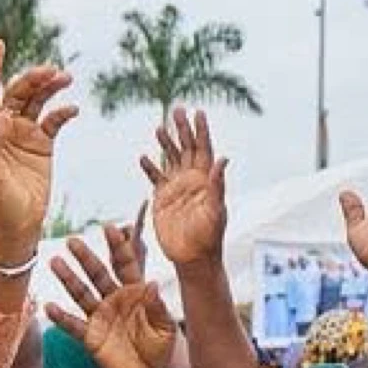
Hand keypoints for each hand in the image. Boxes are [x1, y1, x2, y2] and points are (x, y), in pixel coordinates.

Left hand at [0, 40, 80, 247]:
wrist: (18, 226)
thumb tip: (2, 118)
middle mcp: (5, 127)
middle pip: (18, 92)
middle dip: (33, 78)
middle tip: (51, 72)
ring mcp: (25, 134)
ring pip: (38, 101)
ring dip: (50, 87)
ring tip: (65, 78)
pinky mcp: (44, 145)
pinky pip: (55, 121)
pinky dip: (63, 112)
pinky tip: (72, 109)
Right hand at [45, 225, 178, 367]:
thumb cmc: (158, 349)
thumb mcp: (165, 328)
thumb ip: (158, 308)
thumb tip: (152, 284)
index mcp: (135, 292)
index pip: (125, 264)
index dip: (118, 246)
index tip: (110, 228)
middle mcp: (114, 299)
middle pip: (98, 273)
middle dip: (86, 257)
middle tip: (72, 241)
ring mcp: (100, 316)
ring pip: (82, 293)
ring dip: (69, 279)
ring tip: (55, 262)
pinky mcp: (90, 336)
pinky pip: (73, 325)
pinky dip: (62, 317)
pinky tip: (50, 307)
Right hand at [139, 108, 230, 267]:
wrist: (193, 258)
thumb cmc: (209, 237)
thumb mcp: (216, 210)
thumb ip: (218, 184)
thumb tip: (223, 159)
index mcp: (207, 180)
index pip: (205, 149)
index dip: (202, 131)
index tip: (198, 112)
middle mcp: (192, 180)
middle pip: (187, 148)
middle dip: (183, 129)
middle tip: (178, 109)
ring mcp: (177, 189)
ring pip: (171, 159)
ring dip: (166, 143)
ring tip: (160, 127)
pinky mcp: (163, 200)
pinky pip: (155, 179)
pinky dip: (150, 168)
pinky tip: (144, 157)